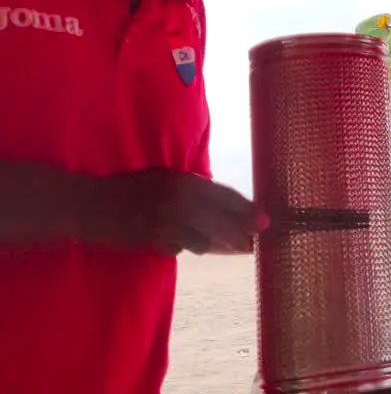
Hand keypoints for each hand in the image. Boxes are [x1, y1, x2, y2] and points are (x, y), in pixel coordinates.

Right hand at [81, 169, 267, 255]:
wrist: (88, 203)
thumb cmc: (129, 189)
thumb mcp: (164, 179)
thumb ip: (193, 189)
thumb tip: (222, 204)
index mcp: (187, 181)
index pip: (227, 197)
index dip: (248, 211)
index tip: (265, 222)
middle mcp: (182, 200)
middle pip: (224, 223)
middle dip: (240, 235)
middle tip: (252, 245)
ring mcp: (168, 222)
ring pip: (204, 241)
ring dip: (210, 244)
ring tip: (214, 244)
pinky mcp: (153, 240)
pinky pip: (179, 249)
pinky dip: (179, 248)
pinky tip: (172, 243)